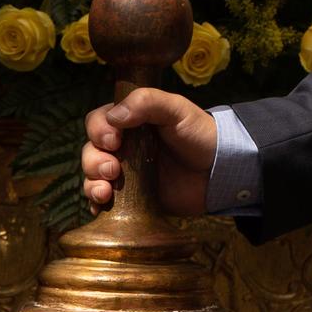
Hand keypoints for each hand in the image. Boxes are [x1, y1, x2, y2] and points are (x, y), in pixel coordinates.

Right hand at [80, 89, 216, 215]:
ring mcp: (127, 174)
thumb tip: (114, 117)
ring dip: (92, 183)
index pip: (99, 122)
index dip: (99, 130)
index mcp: (131, 122)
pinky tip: (101, 208)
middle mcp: (124, 147)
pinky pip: (104, 203)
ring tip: (106, 192)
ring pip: (93, 176)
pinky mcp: (131, 199)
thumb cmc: (200, 134)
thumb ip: (148, 102)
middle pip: (91, 150)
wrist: (220, 172)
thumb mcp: (177, 109)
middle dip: (94, 161)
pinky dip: (96, 205)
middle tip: (113, 170)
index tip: (113, 141)